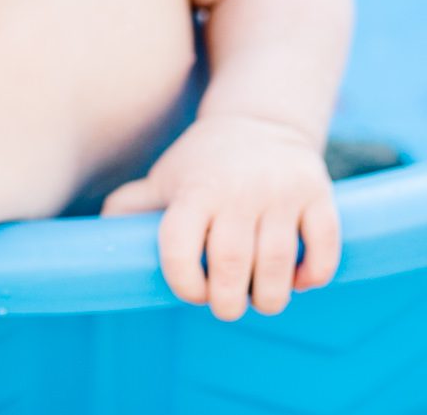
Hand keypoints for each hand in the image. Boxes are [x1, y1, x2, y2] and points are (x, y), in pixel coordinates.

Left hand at [99, 112, 340, 319]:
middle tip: (227, 305)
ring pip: (278, 264)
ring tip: (260, 298)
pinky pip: (323, 248)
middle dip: (227, 303)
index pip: (180, 248)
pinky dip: (313, 276)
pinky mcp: (318, 194)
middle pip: (231, 265)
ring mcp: (281, 191)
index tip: (193, 291)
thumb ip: (134, 206)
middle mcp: (238, 189)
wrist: (261, 121)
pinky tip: (298, 280)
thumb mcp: (166, 177)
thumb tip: (103, 235)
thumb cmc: (203, 163)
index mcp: (195, 189)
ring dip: (268, 297)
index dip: (184, 284)